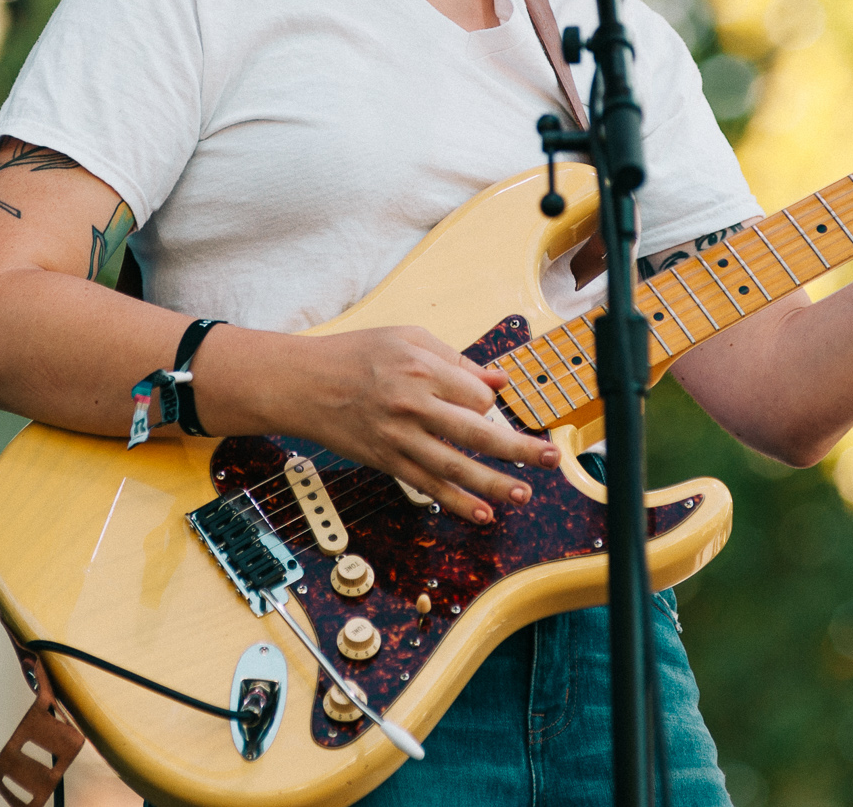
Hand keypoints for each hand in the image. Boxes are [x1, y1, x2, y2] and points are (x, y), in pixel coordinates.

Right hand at [265, 325, 559, 524]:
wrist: (303, 383)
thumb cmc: (355, 354)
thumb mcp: (407, 339)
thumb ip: (455, 360)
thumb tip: (499, 379)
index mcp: (422, 368)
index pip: (477, 394)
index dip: (490, 402)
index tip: (490, 405)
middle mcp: (413, 404)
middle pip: (477, 432)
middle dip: (518, 448)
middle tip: (549, 458)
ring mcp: (399, 437)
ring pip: (456, 467)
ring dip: (494, 484)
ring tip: (524, 493)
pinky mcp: (386, 460)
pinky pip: (427, 486)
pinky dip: (456, 502)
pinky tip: (482, 513)